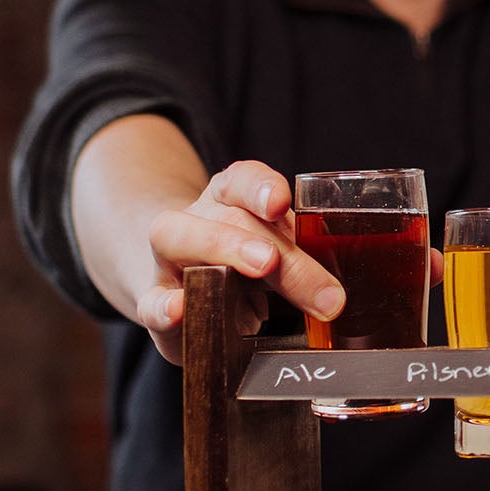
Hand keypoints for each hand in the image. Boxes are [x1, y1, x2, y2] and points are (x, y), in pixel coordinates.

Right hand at [137, 160, 345, 363]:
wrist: (190, 289)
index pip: (243, 180)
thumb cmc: (246, 269)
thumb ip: (302, 261)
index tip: (281, 202)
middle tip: (278, 262)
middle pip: (227, 218)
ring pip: (176, 236)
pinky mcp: (155, 301)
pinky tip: (179, 310)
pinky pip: (151, 301)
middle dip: (258, 240)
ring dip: (220, 249)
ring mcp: (169, 259)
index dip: (261, 187)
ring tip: (258, 268)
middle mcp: (198, 219)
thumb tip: (339, 299)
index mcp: (231, 201)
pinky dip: (164, 307)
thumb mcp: (276, 254)